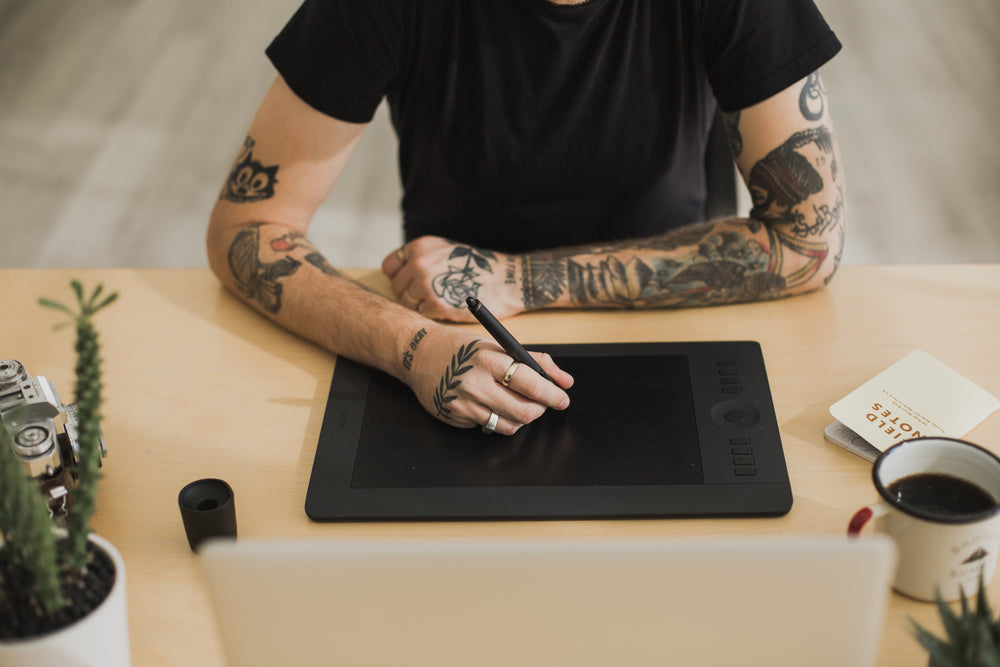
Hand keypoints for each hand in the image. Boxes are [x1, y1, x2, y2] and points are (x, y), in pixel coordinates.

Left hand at [381, 236, 521, 321]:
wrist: (508, 279)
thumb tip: (398, 274)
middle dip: (410, 293)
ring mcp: (425, 284)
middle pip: (397, 287)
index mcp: (420, 247)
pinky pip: (421, 314)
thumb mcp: (445, 251)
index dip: (399, 276)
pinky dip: (433, 314)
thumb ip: (421, 258)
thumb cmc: (479, 268)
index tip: (409, 282)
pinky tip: (449, 306)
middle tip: (431, 295)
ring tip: (443, 299)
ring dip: (422, 304)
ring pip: (408, 302)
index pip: (390, 266)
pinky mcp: (435, 304)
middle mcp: (419, 263)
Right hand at [403, 325, 572, 435]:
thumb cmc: (460, 348)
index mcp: (488, 359)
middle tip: (540, 404)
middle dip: (538, 410)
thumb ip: (534, 360)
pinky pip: (488, 427)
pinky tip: (488, 404)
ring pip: (508, 425)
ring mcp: (463, 403)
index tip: (562, 398)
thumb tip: (565, 380)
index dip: (551, 394)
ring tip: (515, 403)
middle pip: (522, 411)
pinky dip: (497, 418)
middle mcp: (475, 383)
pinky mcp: (455, 417)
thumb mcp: (496, 345)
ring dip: (520, 418)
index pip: (530, 382)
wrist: (417, 355)